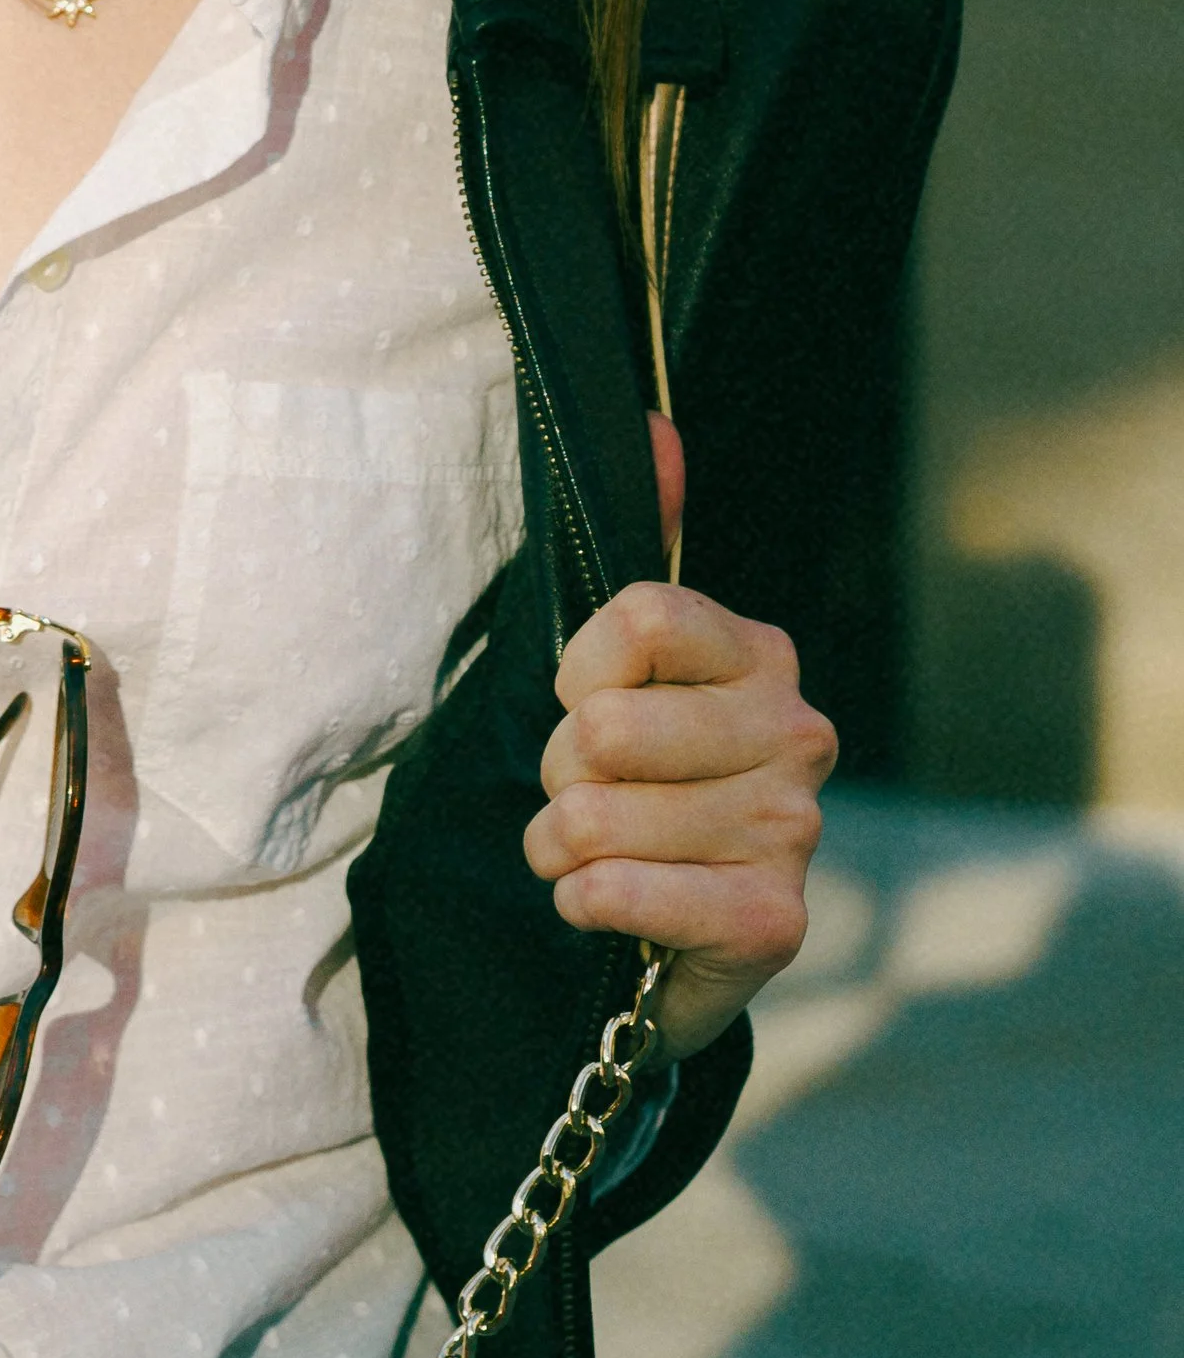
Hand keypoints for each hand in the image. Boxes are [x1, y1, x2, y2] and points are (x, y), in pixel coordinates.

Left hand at [524, 422, 835, 1060]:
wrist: (670, 935)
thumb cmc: (644, 782)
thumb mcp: (632, 659)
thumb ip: (647, 536)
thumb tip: (654, 421)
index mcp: (760, 654)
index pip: (638, 617)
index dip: (576, 671)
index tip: (581, 702)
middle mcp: (796, 732)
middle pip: (603, 727)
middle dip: (562, 774)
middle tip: (587, 797)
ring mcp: (794, 829)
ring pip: (599, 817)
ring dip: (562, 846)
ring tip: (594, 856)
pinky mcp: (775, 921)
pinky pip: (623, 893)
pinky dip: (584, 903)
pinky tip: (604, 907)